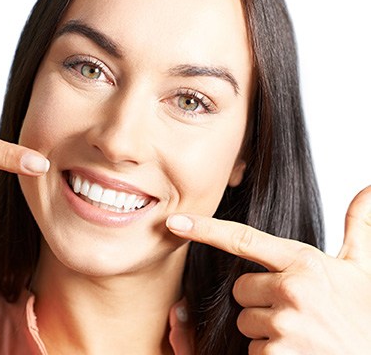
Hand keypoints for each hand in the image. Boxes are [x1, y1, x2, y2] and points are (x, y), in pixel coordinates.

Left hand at [166, 186, 370, 353]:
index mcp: (305, 263)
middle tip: (294, 310)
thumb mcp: (363, 270)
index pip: (243, 239)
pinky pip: (253, 351)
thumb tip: (367, 190)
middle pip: (240, 289)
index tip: (176, 222)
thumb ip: (358, 228)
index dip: (205, 229)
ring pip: (245, 321)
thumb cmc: (365, 317)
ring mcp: (284, 325)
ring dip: (265, 329)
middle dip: (259, 300)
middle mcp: (292, 290)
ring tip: (300, 333)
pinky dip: (270, 354)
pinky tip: (298, 353)